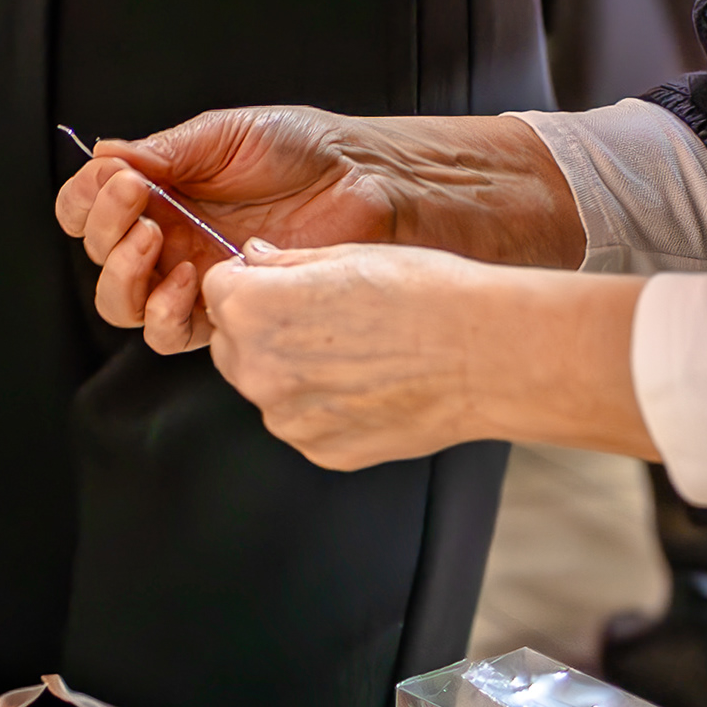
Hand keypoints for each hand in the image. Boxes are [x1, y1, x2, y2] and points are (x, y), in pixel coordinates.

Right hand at [58, 106, 588, 349]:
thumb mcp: (219, 135)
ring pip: (122, 303)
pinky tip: (187, 280)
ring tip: (155, 241)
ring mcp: (194, 277)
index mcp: (159, 191)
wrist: (362, 181)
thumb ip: (159, 152)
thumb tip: (99, 156)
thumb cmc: (300, 149)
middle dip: (105, 231)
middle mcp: (168, 237)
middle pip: (99, 257)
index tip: (113, 178)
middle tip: (138, 201)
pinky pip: (171, 331)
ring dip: (123, 275)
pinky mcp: (227, 310)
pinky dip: (163, 310)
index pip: (89, 209)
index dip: (86, 200)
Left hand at [181, 243, 653, 470]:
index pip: (219, 289)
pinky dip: (325, 406)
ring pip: (267, 385)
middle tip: (326, 316)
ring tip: (358, 351)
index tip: (286, 281)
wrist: (487, 355)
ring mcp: (289, 418)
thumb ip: (284, 263)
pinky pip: (304, 420)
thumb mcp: (344, 255)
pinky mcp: (321, 451)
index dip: (253, 281)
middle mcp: (257, 370)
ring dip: (292, 369)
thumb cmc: (425, 295)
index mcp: (253, 310)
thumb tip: (254, 260)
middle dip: (263, 327)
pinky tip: (371, 384)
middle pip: (234, 342)